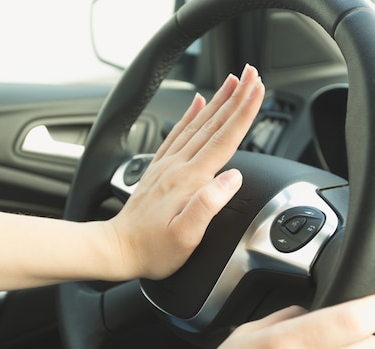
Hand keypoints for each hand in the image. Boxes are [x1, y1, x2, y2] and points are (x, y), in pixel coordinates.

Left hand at [106, 64, 264, 279]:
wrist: (118, 249)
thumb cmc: (153, 249)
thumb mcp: (186, 236)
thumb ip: (208, 204)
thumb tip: (233, 178)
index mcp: (189, 180)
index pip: (223, 140)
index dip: (243, 114)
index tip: (257, 91)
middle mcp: (178, 166)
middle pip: (213, 124)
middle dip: (235, 97)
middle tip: (251, 73)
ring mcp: (167, 165)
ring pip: (197, 124)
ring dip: (217, 100)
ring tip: (232, 81)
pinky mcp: (160, 168)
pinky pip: (177, 133)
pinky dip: (189, 114)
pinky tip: (197, 103)